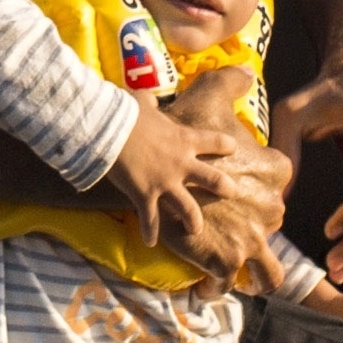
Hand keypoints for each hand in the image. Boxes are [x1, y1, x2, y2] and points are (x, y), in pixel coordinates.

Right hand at [94, 90, 290, 279]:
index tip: (233, 148)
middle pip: (213, 180)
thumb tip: (147, 100)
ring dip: (193, 220)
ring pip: (189, 208)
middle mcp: (181, 163)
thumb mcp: (143, 101)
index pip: (215, 141)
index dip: (225, 145)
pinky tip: (151, 242)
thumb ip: (150, 104)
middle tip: (233, 193)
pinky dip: (150, 232)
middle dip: (225, 188)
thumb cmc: (125, 111)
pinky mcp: (145, 195)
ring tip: (196, 230)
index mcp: (184, 138)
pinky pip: (151, 220)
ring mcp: (165, 182)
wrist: (109, 128)